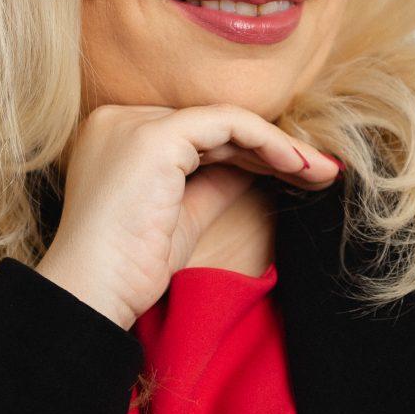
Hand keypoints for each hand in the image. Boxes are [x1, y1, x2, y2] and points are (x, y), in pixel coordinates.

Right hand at [37, 101, 340, 328]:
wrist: (92, 294)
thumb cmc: (128, 269)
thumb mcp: (183, 216)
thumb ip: (216, 182)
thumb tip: (259, 165)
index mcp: (117, 135)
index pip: (199, 134)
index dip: (252, 152)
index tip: (297, 175)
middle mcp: (121, 119)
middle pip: (214, 126)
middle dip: (274, 149)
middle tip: (322, 171)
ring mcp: (135, 123)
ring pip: (226, 121)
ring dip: (282, 147)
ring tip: (322, 172)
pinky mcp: (155, 137)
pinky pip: (229, 125)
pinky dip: (269, 143)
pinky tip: (298, 166)